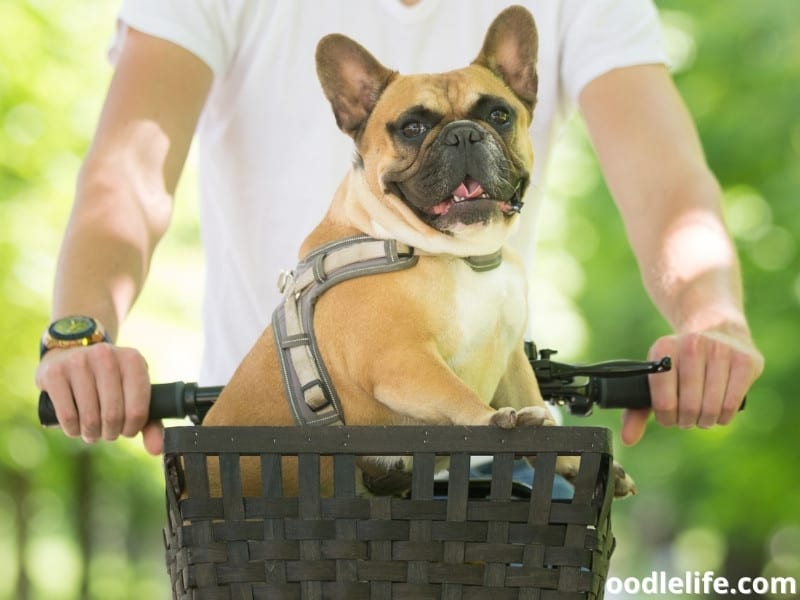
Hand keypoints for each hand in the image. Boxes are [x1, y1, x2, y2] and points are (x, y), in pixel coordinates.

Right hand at [35, 344, 162, 454]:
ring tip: (92, 431)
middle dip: (111, 433)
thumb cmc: (109, 381)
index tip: (127, 431)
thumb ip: (149, 422)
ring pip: (90, 417)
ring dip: (91, 434)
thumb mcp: (132, 392)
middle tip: (108, 433)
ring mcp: (79, 361)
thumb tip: (156, 449)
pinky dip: (72, 430)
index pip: (138, 409)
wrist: (71, 354)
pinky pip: (67, 415)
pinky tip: (75, 428)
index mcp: (133, 360)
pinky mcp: (55, 372)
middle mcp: (107, 356)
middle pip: (113, 415)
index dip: (132, 428)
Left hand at [621, 328, 763, 445]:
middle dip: (687, 421)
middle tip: (687, 419)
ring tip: (702, 416)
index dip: (667, 418)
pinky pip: (732, 404)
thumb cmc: (680, 365)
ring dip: (705, 421)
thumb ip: (637, 410)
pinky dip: (724, 416)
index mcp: (663, 348)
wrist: (717, 330)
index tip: (669, 418)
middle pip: (689, 407)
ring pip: (712, 407)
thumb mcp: (656, 380)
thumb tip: (628, 439)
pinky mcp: (745, 360)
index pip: (663, 401)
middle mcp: (691, 345)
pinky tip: (719, 412)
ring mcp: (721, 350)